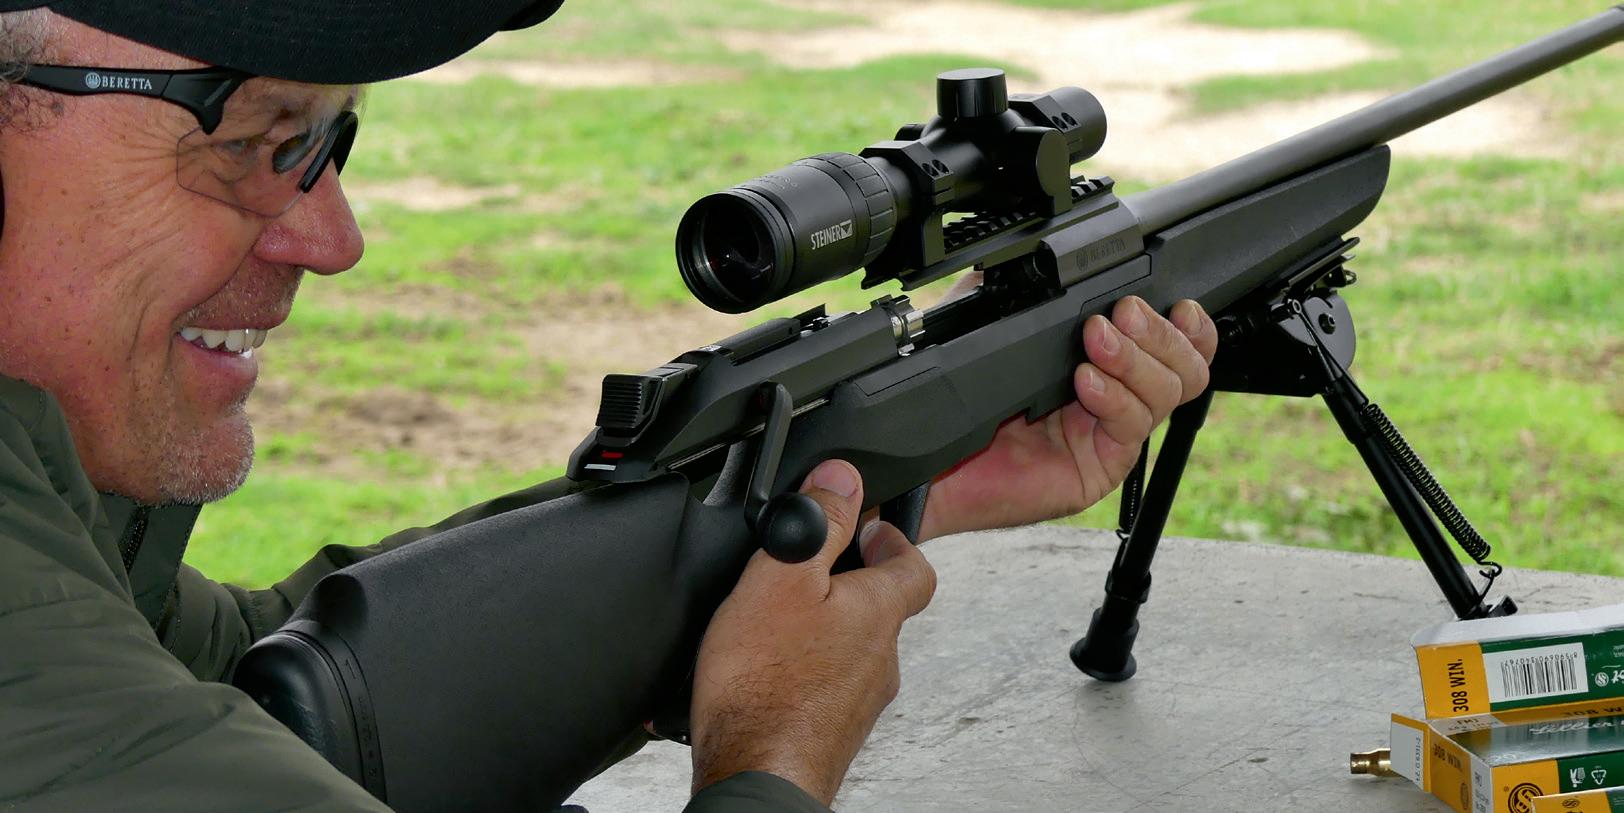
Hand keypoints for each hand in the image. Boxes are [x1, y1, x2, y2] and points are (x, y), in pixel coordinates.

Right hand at [690, 460, 936, 805]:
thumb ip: (819, 524)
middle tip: (811, 566)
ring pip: (851, 648)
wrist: (754, 776)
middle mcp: (881, 658)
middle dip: (848, 580)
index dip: (894, 537)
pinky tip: (765, 671)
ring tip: (777, 618)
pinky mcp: (828, 730)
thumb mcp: (784, 577)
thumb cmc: (764, 687)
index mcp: (878, 612)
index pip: (915, 564)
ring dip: (823, 626)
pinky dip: (802, 669)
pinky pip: (823, 684)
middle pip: (880, 606)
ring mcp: (858, 700)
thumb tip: (844, 478)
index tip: (867, 524)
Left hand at [920, 287, 1217, 539]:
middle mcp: (1119, 397)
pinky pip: (1132, 427)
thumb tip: (1052, 246)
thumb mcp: (996, 324)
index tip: (1175, 303)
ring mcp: (1113, 434)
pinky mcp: (1101, 467)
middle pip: (1186, 365)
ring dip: (1136, 359)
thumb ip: (1030, 288)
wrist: (934, 461)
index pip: (1177, 343)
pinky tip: (1086, 382)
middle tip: (1122, 314)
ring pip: (1168, 392)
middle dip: (1160, 333)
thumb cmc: (963, 397)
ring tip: (1095, 343)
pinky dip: (1115, 397)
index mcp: (1108, 363)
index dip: (1189, 324)